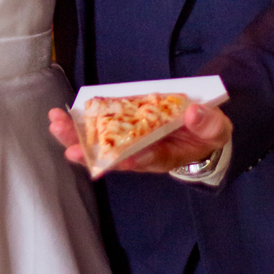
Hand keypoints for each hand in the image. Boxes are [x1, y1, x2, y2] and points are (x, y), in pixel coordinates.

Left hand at [48, 102, 232, 173]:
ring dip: (78, 136)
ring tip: (57, 126)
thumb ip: (208, 124)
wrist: (199, 129)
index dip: (135, 160)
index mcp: (165, 156)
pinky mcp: (124, 124)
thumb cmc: (206, 134)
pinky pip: (100, 125)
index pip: (149, 160)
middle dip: (91, 153)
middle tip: (70, 150)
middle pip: (113, 157)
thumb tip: (192, 113)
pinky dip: (82, 121)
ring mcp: (130, 139)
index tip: (122, 159)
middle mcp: (142, 152)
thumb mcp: (216, 130)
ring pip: (100, 142)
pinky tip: (63, 115)